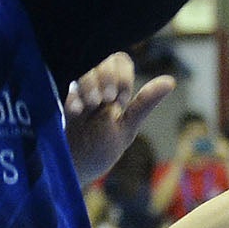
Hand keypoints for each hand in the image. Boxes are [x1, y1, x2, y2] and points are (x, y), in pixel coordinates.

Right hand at [62, 52, 174, 185]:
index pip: (120, 60)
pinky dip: (74, 97)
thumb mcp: (126, 128)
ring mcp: (76, 92)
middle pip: (102, 59)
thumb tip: (171, 80)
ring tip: (89, 106)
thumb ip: (144, 102)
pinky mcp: (58, 101)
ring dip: (90, 83)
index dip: (122, 76)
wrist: (71, 168)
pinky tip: (75, 111)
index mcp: (114, 89)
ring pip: (85, 68)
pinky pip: (66, 87)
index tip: (120, 100)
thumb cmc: (100, 150)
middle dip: (106, 77)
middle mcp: (95, 85)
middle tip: (104, 100)